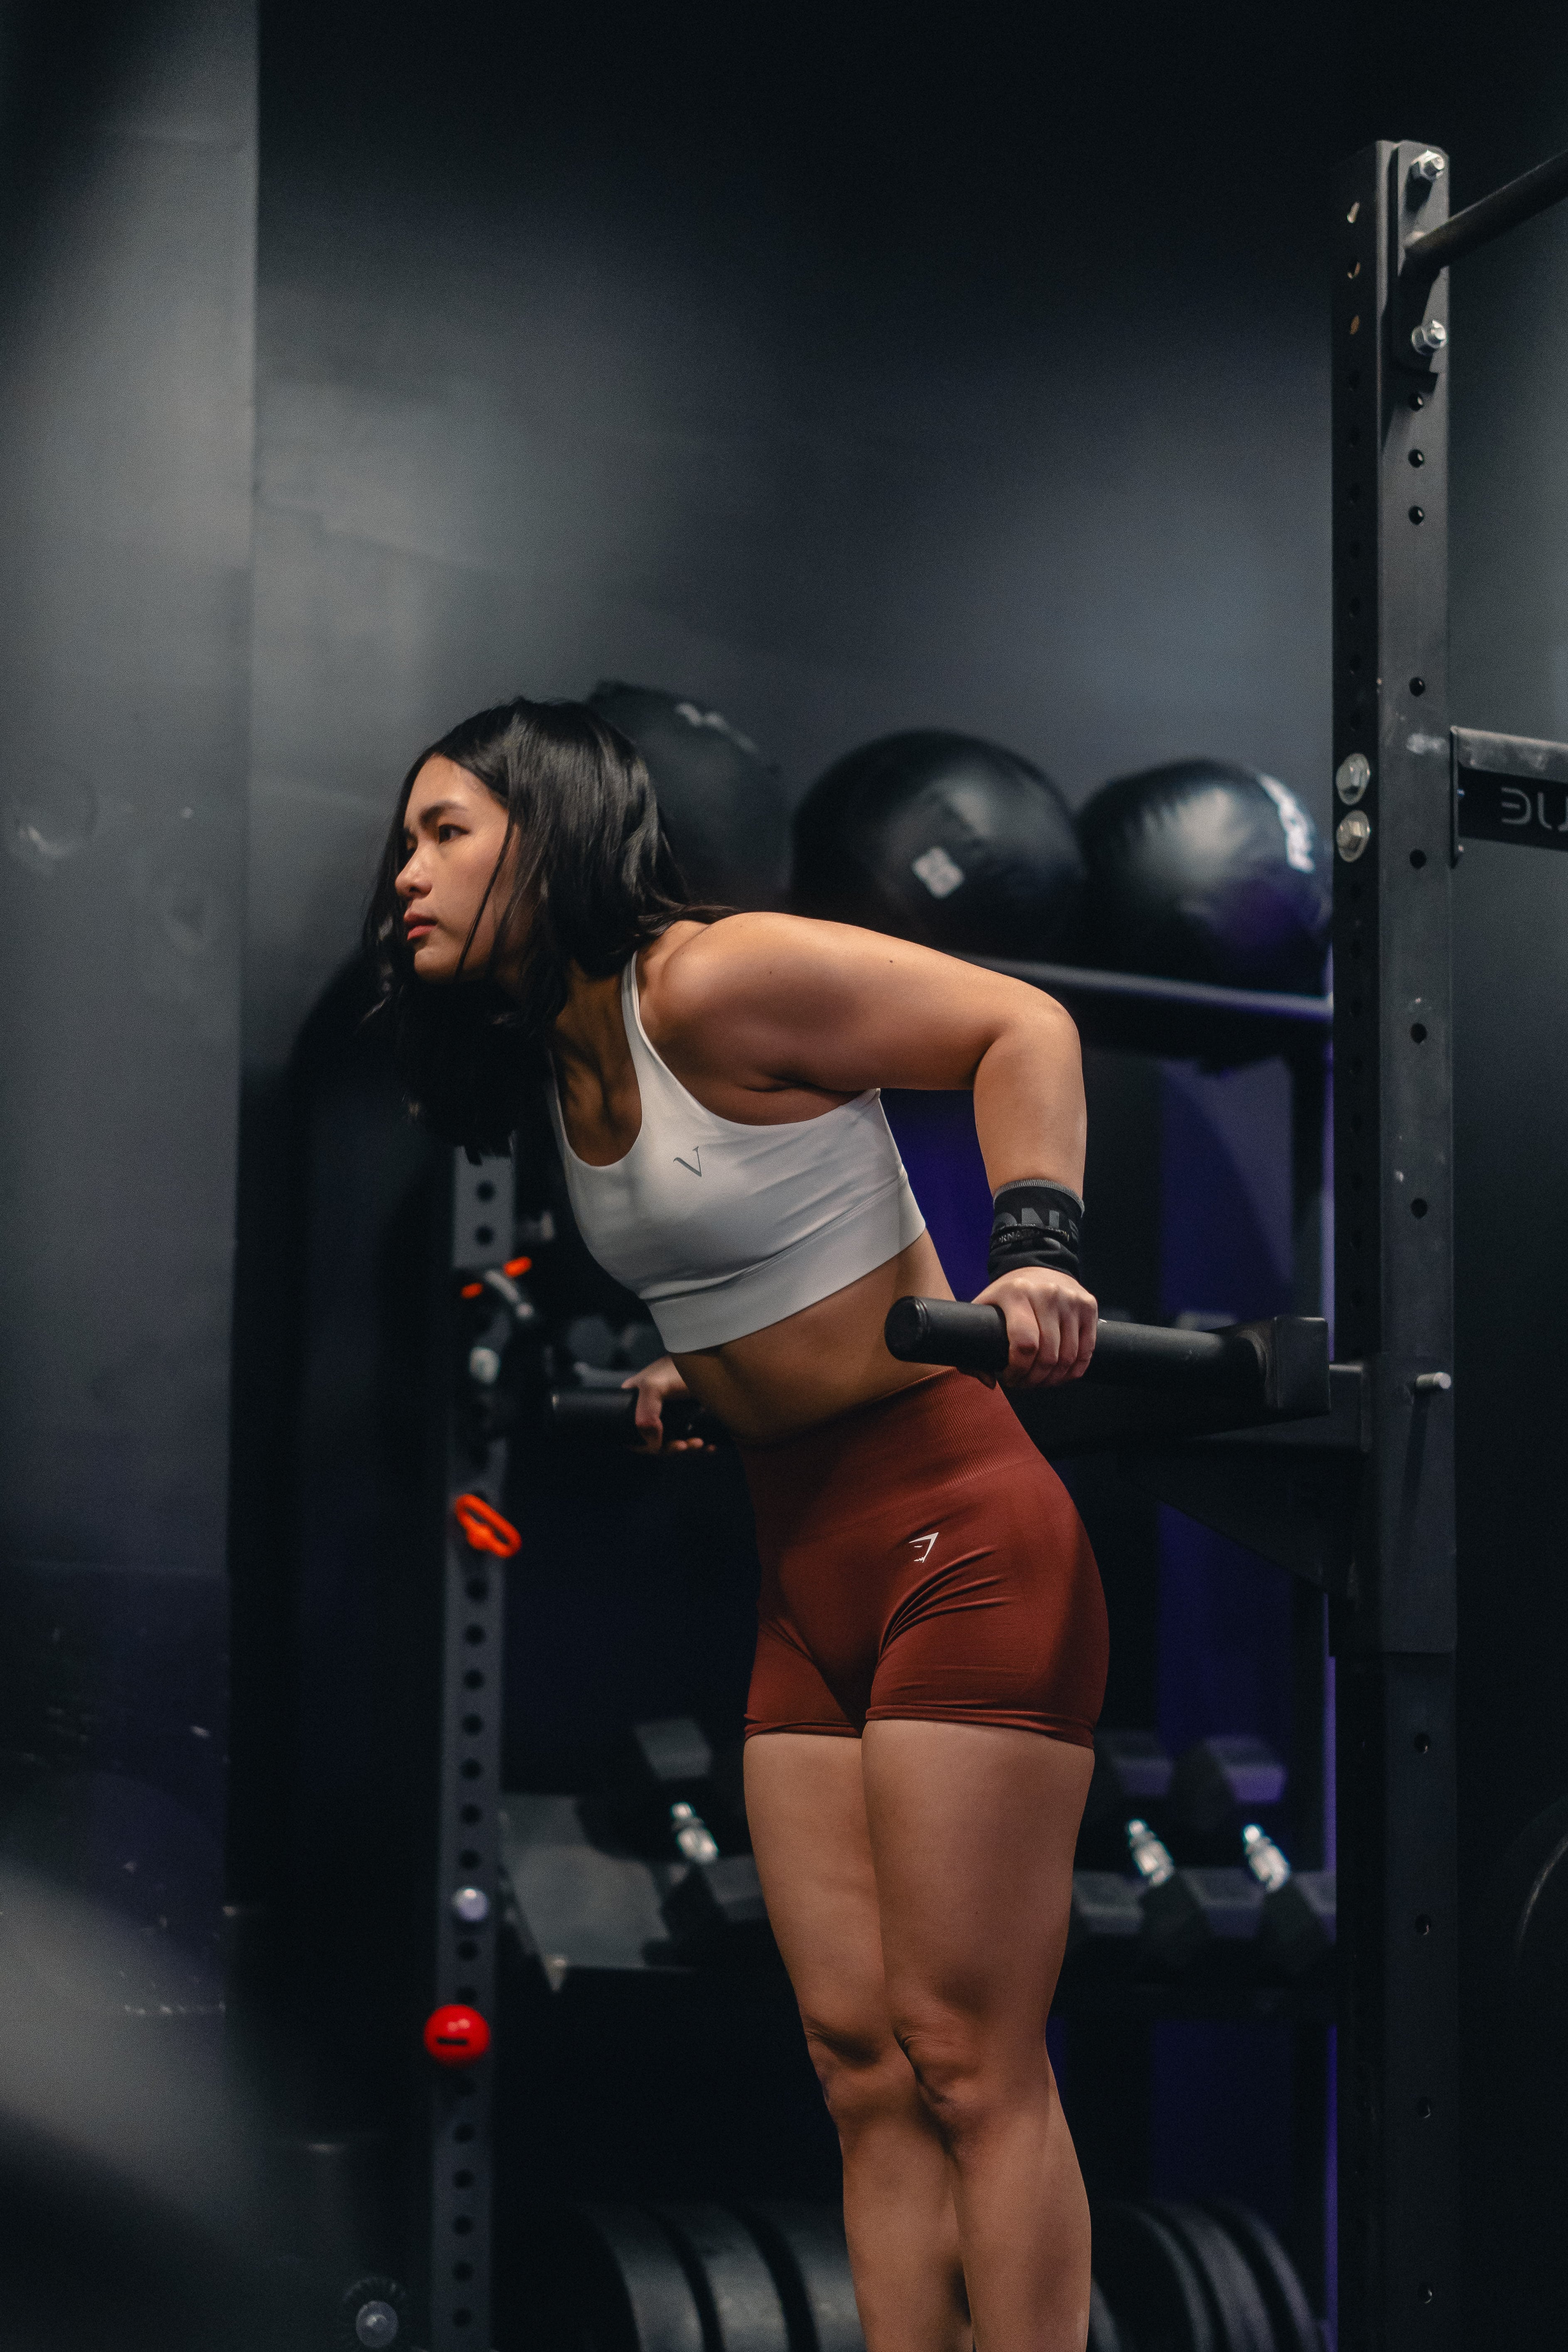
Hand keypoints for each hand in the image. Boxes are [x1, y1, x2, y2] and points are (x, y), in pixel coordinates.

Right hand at [620, 1356, 713, 1451]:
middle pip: (654, 1441)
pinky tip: (709, 1445)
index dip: (644, 1445)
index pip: (631, 1432)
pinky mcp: (690, 1414)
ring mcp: (671, 1412)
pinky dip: (698, 1445)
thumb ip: (645, 1416)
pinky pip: (690, 1437)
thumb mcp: (654, 1386)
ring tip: (700, 1443)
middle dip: (670, 1448)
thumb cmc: (681, 1368)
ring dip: (686, 1448)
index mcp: (635, 1400)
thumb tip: (653, 1445)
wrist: (714, 1357)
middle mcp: (651, 1407)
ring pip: (673, 1441)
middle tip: (687, 1445)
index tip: (660, 1446)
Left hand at [970, 1267, 1097, 1388]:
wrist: (1038, 1265)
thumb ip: (974, 1347)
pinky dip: (1074, 1370)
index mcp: (1017, 1293)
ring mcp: (1071, 1299)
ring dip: (1054, 1378)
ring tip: (1040, 1380)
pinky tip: (1060, 1374)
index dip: (1018, 1370)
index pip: (1024, 1345)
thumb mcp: (983, 1309)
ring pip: (1069, 1357)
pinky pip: (1087, 1350)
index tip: (1009, 1377)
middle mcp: (1047, 1294)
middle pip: (1048, 1355)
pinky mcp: (1088, 1305)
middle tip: (1025, 1382)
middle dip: (1035, 1379)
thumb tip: (990, 1381)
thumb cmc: (1007, 1295)